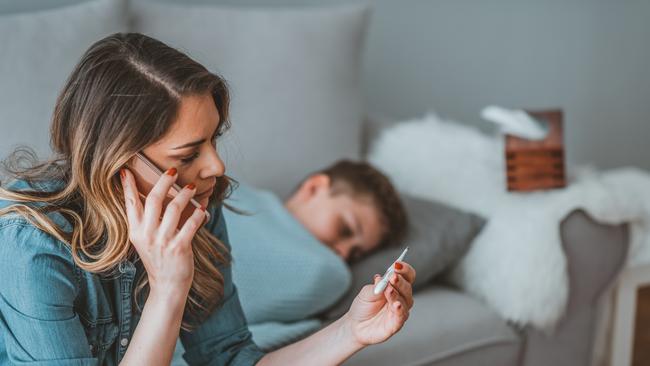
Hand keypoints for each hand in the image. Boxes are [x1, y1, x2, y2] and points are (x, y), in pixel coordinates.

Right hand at [119, 167, 205, 298]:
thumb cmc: (158, 260)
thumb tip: (154, 196)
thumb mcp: (145, 240)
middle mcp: (147, 235)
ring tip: (191, 186)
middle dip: (163, 182)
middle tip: (172, 170)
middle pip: (153, 200)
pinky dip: (198, 213)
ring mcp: (163, 242)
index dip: (128, 186)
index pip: (130, 204)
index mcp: (136, 231)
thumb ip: (146, 221)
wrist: (167, 286)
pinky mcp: (179, 248)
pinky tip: (202, 207)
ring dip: (185, 194)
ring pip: (174, 208)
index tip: (127, 170)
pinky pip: (191, 224)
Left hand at [344, 261, 415, 345]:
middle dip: (400, 281)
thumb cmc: (364, 306)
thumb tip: (380, 277)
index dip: (404, 269)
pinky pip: (401, 316)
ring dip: (397, 294)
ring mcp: (400, 311)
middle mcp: (401, 298)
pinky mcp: (396, 324)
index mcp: (396, 287)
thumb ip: (376, 286)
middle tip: (392, 277)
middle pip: (407, 287)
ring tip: (389, 290)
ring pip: (405, 301)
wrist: (355, 325)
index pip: (407, 276)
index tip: (397, 264)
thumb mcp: (366, 292)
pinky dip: (400, 309)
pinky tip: (396, 304)